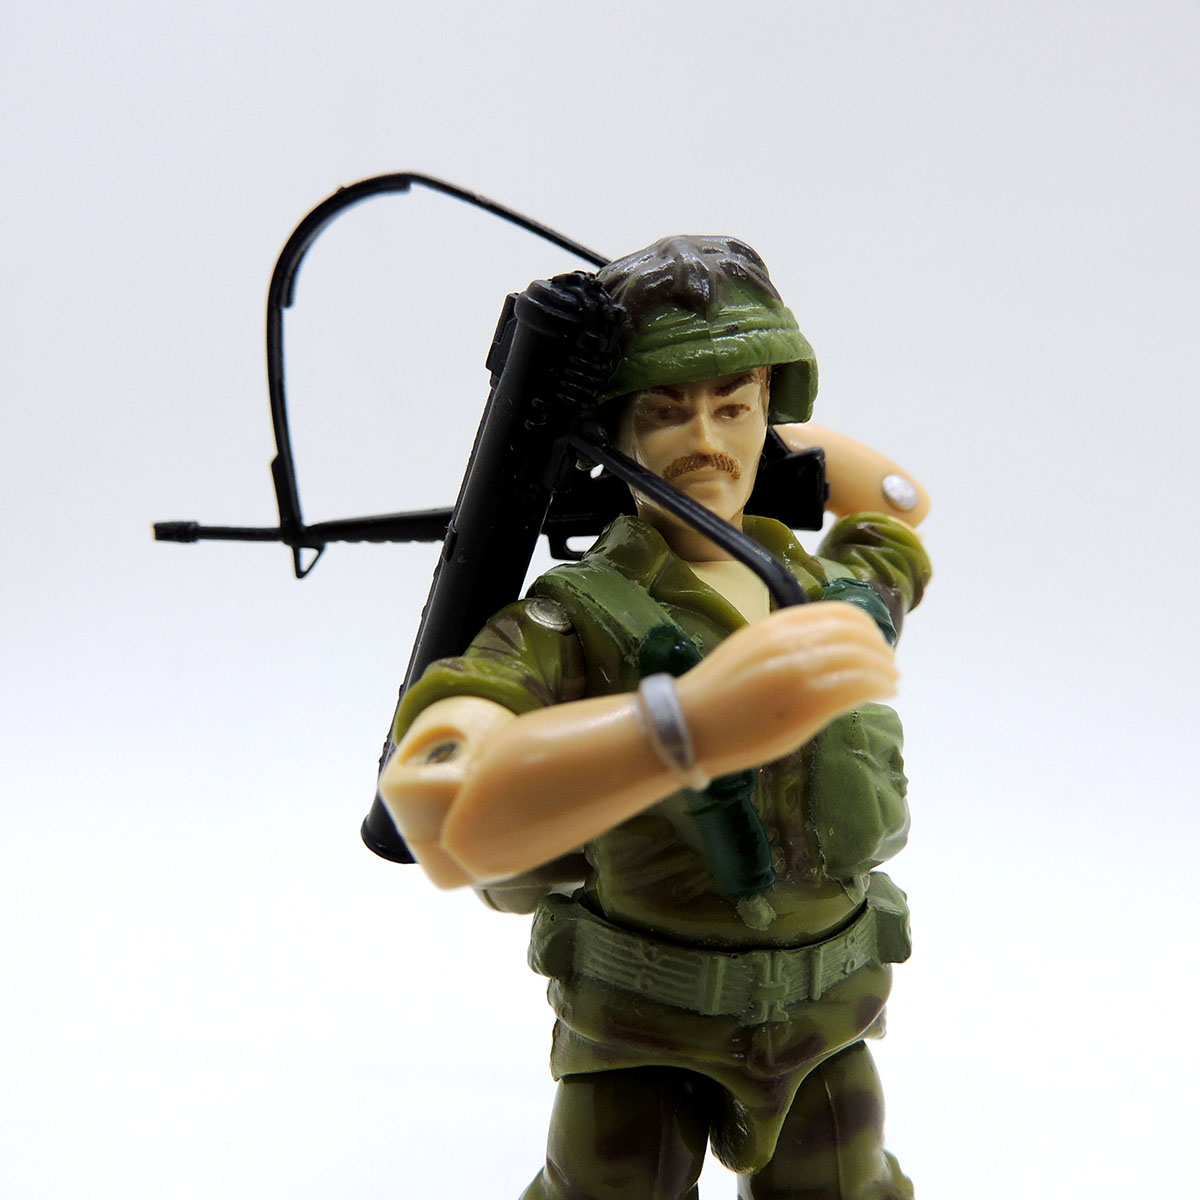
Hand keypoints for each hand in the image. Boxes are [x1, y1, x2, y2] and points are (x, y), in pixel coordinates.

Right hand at [675, 601, 896, 777]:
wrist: (690, 725)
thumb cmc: (716, 695)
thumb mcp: (749, 650)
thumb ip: (785, 643)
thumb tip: (824, 649)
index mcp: (776, 625)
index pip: (839, 613)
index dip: (865, 628)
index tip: (874, 644)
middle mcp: (792, 641)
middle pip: (857, 634)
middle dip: (880, 649)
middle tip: (887, 666)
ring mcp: (801, 671)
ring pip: (863, 659)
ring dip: (884, 670)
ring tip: (890, 683)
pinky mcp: (809, 702)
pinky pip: (859, 685)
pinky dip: (879, 686)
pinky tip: (883, 695)